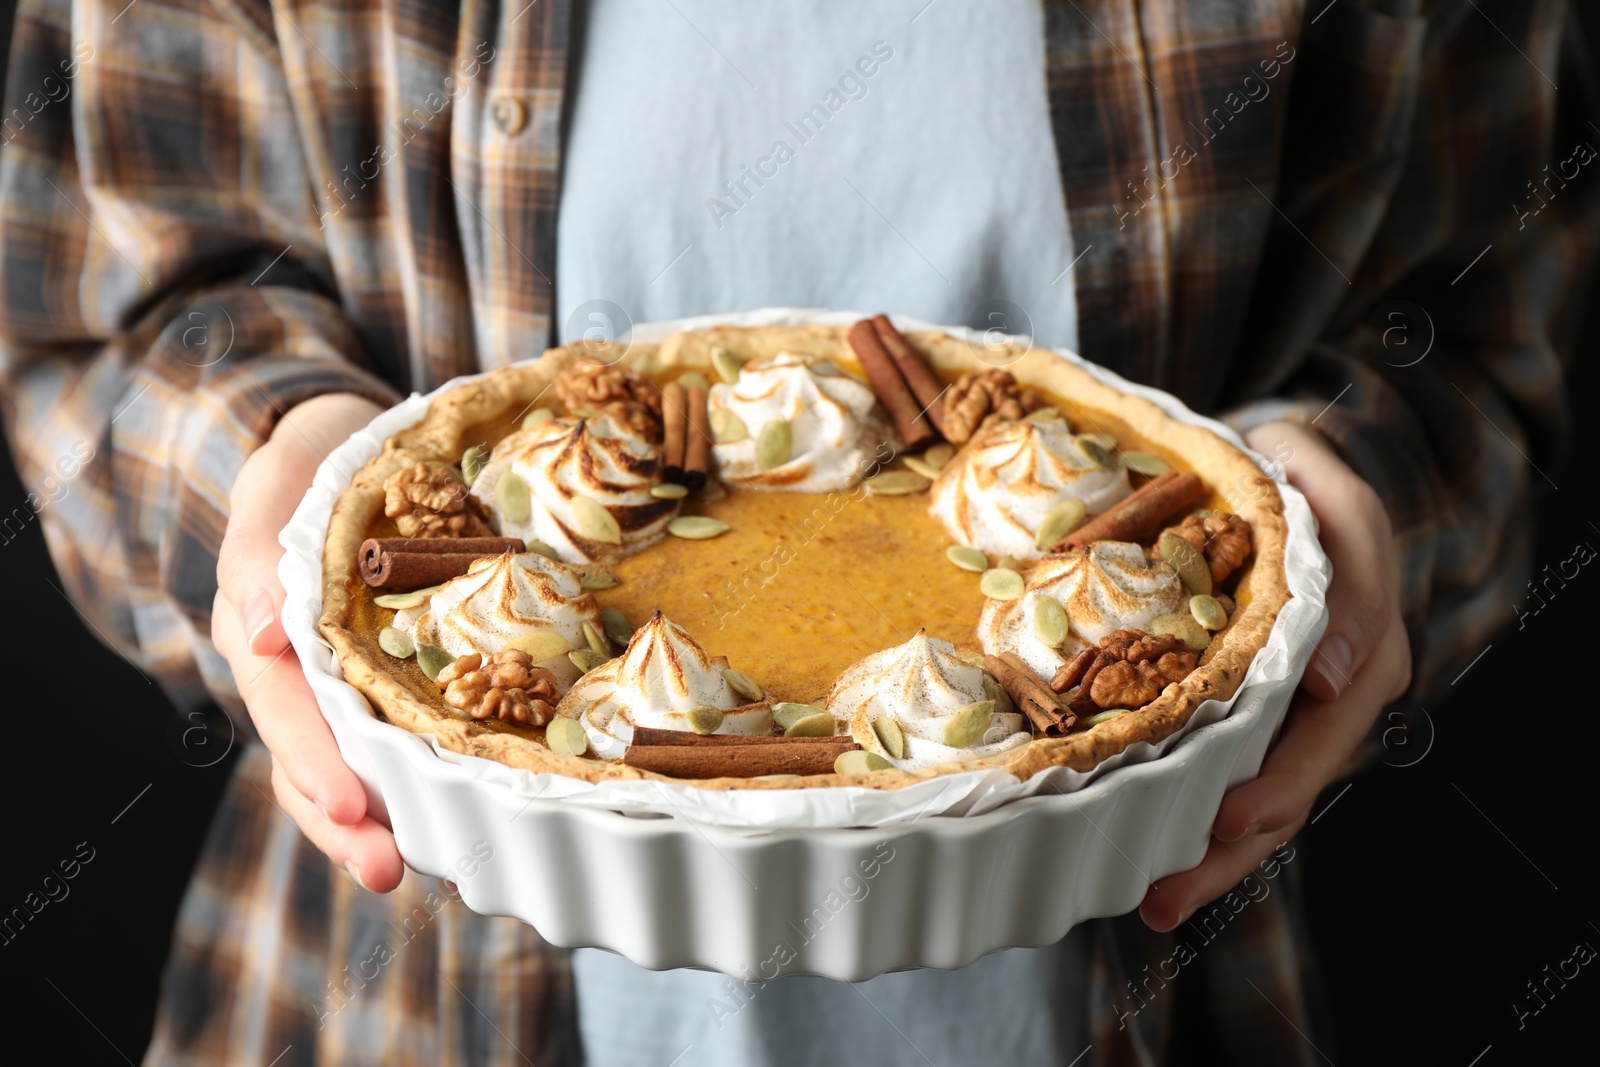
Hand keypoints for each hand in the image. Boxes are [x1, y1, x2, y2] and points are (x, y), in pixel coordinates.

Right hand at [212, 392, 404, 891]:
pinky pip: (395, 738)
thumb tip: (261, 633)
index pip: (284, 707)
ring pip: (347, 765)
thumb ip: (259, 552)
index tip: (350, 806)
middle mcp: (297, 669)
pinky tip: (463, 816)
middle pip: (308, 760)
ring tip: (418, 870)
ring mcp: (340, 681)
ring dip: (379, 821)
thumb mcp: (279, 480)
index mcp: (264, 630)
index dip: (311, 761)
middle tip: (384, 870)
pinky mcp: (386, 679)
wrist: (353, 442)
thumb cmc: (313, 457)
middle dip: (343, 821)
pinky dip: (417, 781)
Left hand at [1138, 421, 1411, 930]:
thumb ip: (1342, 531)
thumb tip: (1338, 670)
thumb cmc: (1282, 463)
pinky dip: (1194, 822)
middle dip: (1235, 843)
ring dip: (1211, 858)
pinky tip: (1145, 864)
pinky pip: (1232, 775)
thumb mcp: (1315, 472)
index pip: (1330, 720)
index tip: (1229, 815)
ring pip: (1265, 797)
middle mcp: (1335, 685)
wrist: (1258, 465)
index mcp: (1362, 632)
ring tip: (1152, 904)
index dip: (1281, 776)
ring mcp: (1293, 706)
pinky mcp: (1249, 713)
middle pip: (1295, 780)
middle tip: (1170, 888)